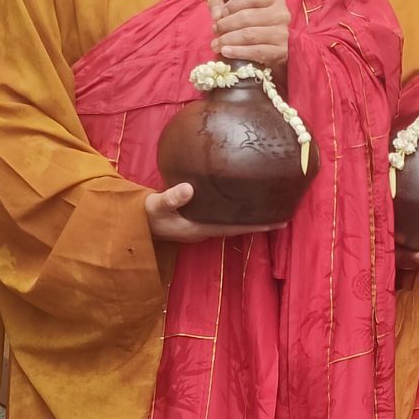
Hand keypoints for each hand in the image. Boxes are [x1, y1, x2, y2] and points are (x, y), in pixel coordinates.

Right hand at [145, 182, 273, 242]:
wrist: (134, 222)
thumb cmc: (145, 215)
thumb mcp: (155, 206)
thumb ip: (170, 198)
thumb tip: (190, 188)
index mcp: (198, 229)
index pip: (233, 228)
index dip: (255, 225)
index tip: (277, 222)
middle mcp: (204, 230)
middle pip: (237, 227)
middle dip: (259, 223)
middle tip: (284, 218)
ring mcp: (201, 226)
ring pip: (231, 223)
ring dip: (249, 219)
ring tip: (270, 210)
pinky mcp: (197, 219)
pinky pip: (222, 216)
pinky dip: (236, 212)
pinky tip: (243, 204)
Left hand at [211, 0, 290, 69]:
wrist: (270, 49)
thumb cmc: (252, 24)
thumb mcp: (237, 8)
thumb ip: (220, 4)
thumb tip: (216, 15)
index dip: (233, 4)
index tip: (220, 14)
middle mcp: (281, 14)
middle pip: (248, 16)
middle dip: (226, 24)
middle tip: (215, 30)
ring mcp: (282, 33)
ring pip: (250, 35)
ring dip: (228, 40)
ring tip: (216, 44)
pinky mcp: (281, 51)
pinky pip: (256, 51)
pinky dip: (238, 52)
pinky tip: (226, 52)